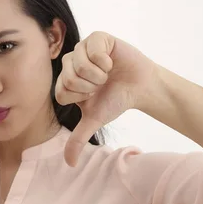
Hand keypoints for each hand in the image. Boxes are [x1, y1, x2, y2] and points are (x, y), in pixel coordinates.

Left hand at [55, 31, 157, 166]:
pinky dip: (104, 60)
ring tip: (107, 74)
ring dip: (98, 74)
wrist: (142, 87)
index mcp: (65, 81)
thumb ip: (78, 139)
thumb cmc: (116, 100)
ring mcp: (83, 48)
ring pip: (78, 63)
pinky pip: (91, 48)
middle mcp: (71, 63)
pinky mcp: (98, 38)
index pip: (60, 92)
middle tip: (102, 84)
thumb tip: (69, 164)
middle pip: (68, 78)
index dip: (80, 97)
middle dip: (90, 86)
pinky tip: (111, 62)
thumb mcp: (94, 120)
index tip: (93, 96)